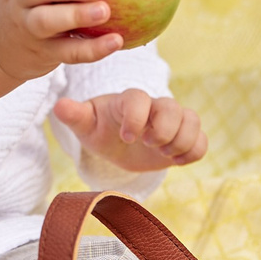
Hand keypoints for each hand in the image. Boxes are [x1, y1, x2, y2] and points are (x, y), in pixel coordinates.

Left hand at [53, 89, 207, 173]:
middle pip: (173, 107)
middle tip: (148, 144)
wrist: (118, 141)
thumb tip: (58, 106)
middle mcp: (154, 107)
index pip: (139, 98)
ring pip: (192, 120)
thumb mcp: (86, 124)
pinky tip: (174, 161)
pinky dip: (192, 153)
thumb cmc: (100, 128)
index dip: (136, 118)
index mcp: (129, 101)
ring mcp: (173, 121)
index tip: (126, 137)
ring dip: (180, 142)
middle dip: (163, 131)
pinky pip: (202, 142)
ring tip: (162, 154)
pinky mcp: (184, 137)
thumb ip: (75, 115)